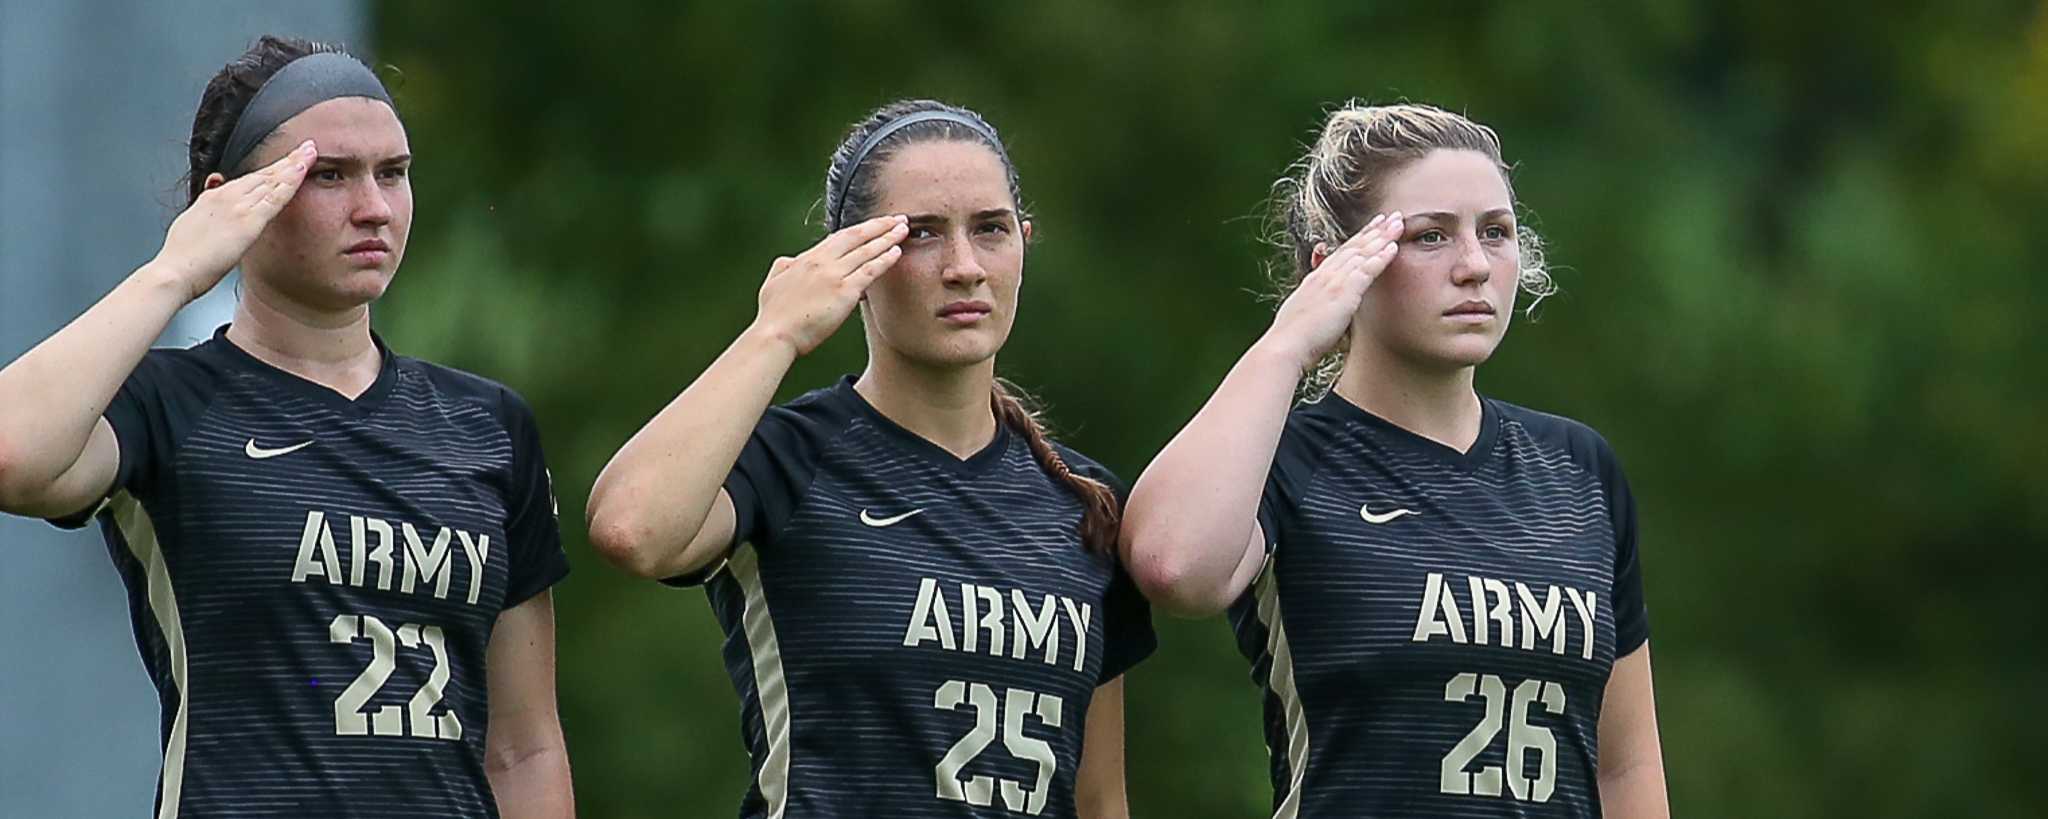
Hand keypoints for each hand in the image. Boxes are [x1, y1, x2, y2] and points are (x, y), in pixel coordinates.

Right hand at [151, 141, 315, 300]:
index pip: (250, 178)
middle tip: (306, 146)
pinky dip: (291, 181)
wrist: (176, 270)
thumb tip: (215, 187)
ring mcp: (239, 206)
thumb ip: (207, 203)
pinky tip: (303, 169)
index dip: (271, 168)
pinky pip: (276, 196)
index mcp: (214, 197)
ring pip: (272, 180)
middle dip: (287, 159)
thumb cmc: (182, 255)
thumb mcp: (192, 222)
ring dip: (294, 163)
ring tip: (311, 150)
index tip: (287, 159)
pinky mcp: (249, 220)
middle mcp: (227, 195)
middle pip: (264, 174)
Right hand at [750, 214, 907, 355]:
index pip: (838, 238)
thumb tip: (791, 261)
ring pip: (867, 250)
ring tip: (904, 229)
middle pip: (856, 236)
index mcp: (806, 259)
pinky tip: (897, 252)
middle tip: (897, 218)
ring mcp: (834, 275)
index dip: (859, 230)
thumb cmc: (773, 316)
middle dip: (879, 225)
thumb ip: (785, 268)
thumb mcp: (773, 282)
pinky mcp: (845, 291)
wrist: (775, 334)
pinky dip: (885, 259)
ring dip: (888, 238)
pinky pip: (870, 270)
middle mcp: (822, 262)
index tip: (873, 225)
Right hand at [1260, 212, 1401, 368]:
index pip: (1340, 254)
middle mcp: (1325, 275)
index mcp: (1315, 280)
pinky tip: (1394, 247)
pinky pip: (1367, 269)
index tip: (1371, 228)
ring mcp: (1334, 281)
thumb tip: (1319, 310)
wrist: (1285, 346)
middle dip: (1374, 230)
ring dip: (1383, 236)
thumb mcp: (1301, 316)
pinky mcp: (1344, 292)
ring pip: (1363, 252)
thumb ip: (1314, 308)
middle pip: (1353, 246)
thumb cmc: (1293, 341)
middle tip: (1390, 216)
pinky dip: (1381, 256)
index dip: (1357, 239)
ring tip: (1399, 222)